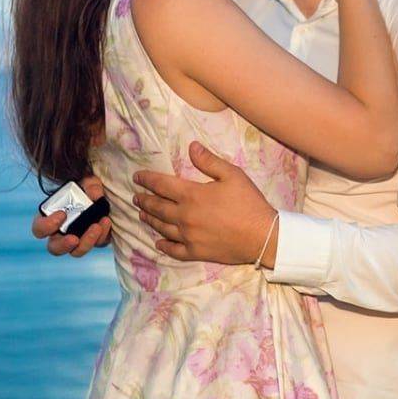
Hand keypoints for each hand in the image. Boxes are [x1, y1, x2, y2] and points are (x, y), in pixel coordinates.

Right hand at [30, 175, 113, 256]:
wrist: (101, 195)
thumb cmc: (85, 188)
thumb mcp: (87, 181)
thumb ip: (89, 185)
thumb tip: (95, 195)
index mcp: (50, 219)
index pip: (39, 229)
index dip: (46, 225)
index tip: (62, 214)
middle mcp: (61, 233)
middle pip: (54, 248)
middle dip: (63, 245)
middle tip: (74, 238)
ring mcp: (78, 239)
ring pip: (76, 251)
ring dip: (86, 242)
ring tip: (96, 227)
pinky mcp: (94, 241)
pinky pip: (97, 244)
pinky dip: (102, 235)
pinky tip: (106, 221)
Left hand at [131, 141, 277, 265]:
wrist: (262, 236)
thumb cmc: (248, 203)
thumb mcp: (232, 175)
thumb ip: (209, 161)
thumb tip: (191, 146)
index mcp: (192, 195)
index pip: (161, 185)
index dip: (147, 180)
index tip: (137, 177)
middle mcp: (184, 216)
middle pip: (157, 207)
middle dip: (144, 200)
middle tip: (136, 197)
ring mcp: (188, 236)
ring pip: (162, 228)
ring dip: (150, 219)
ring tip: (142, 215)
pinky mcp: (196, 252)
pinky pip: (174, 250)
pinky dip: (163, 246)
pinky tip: (158, 243)